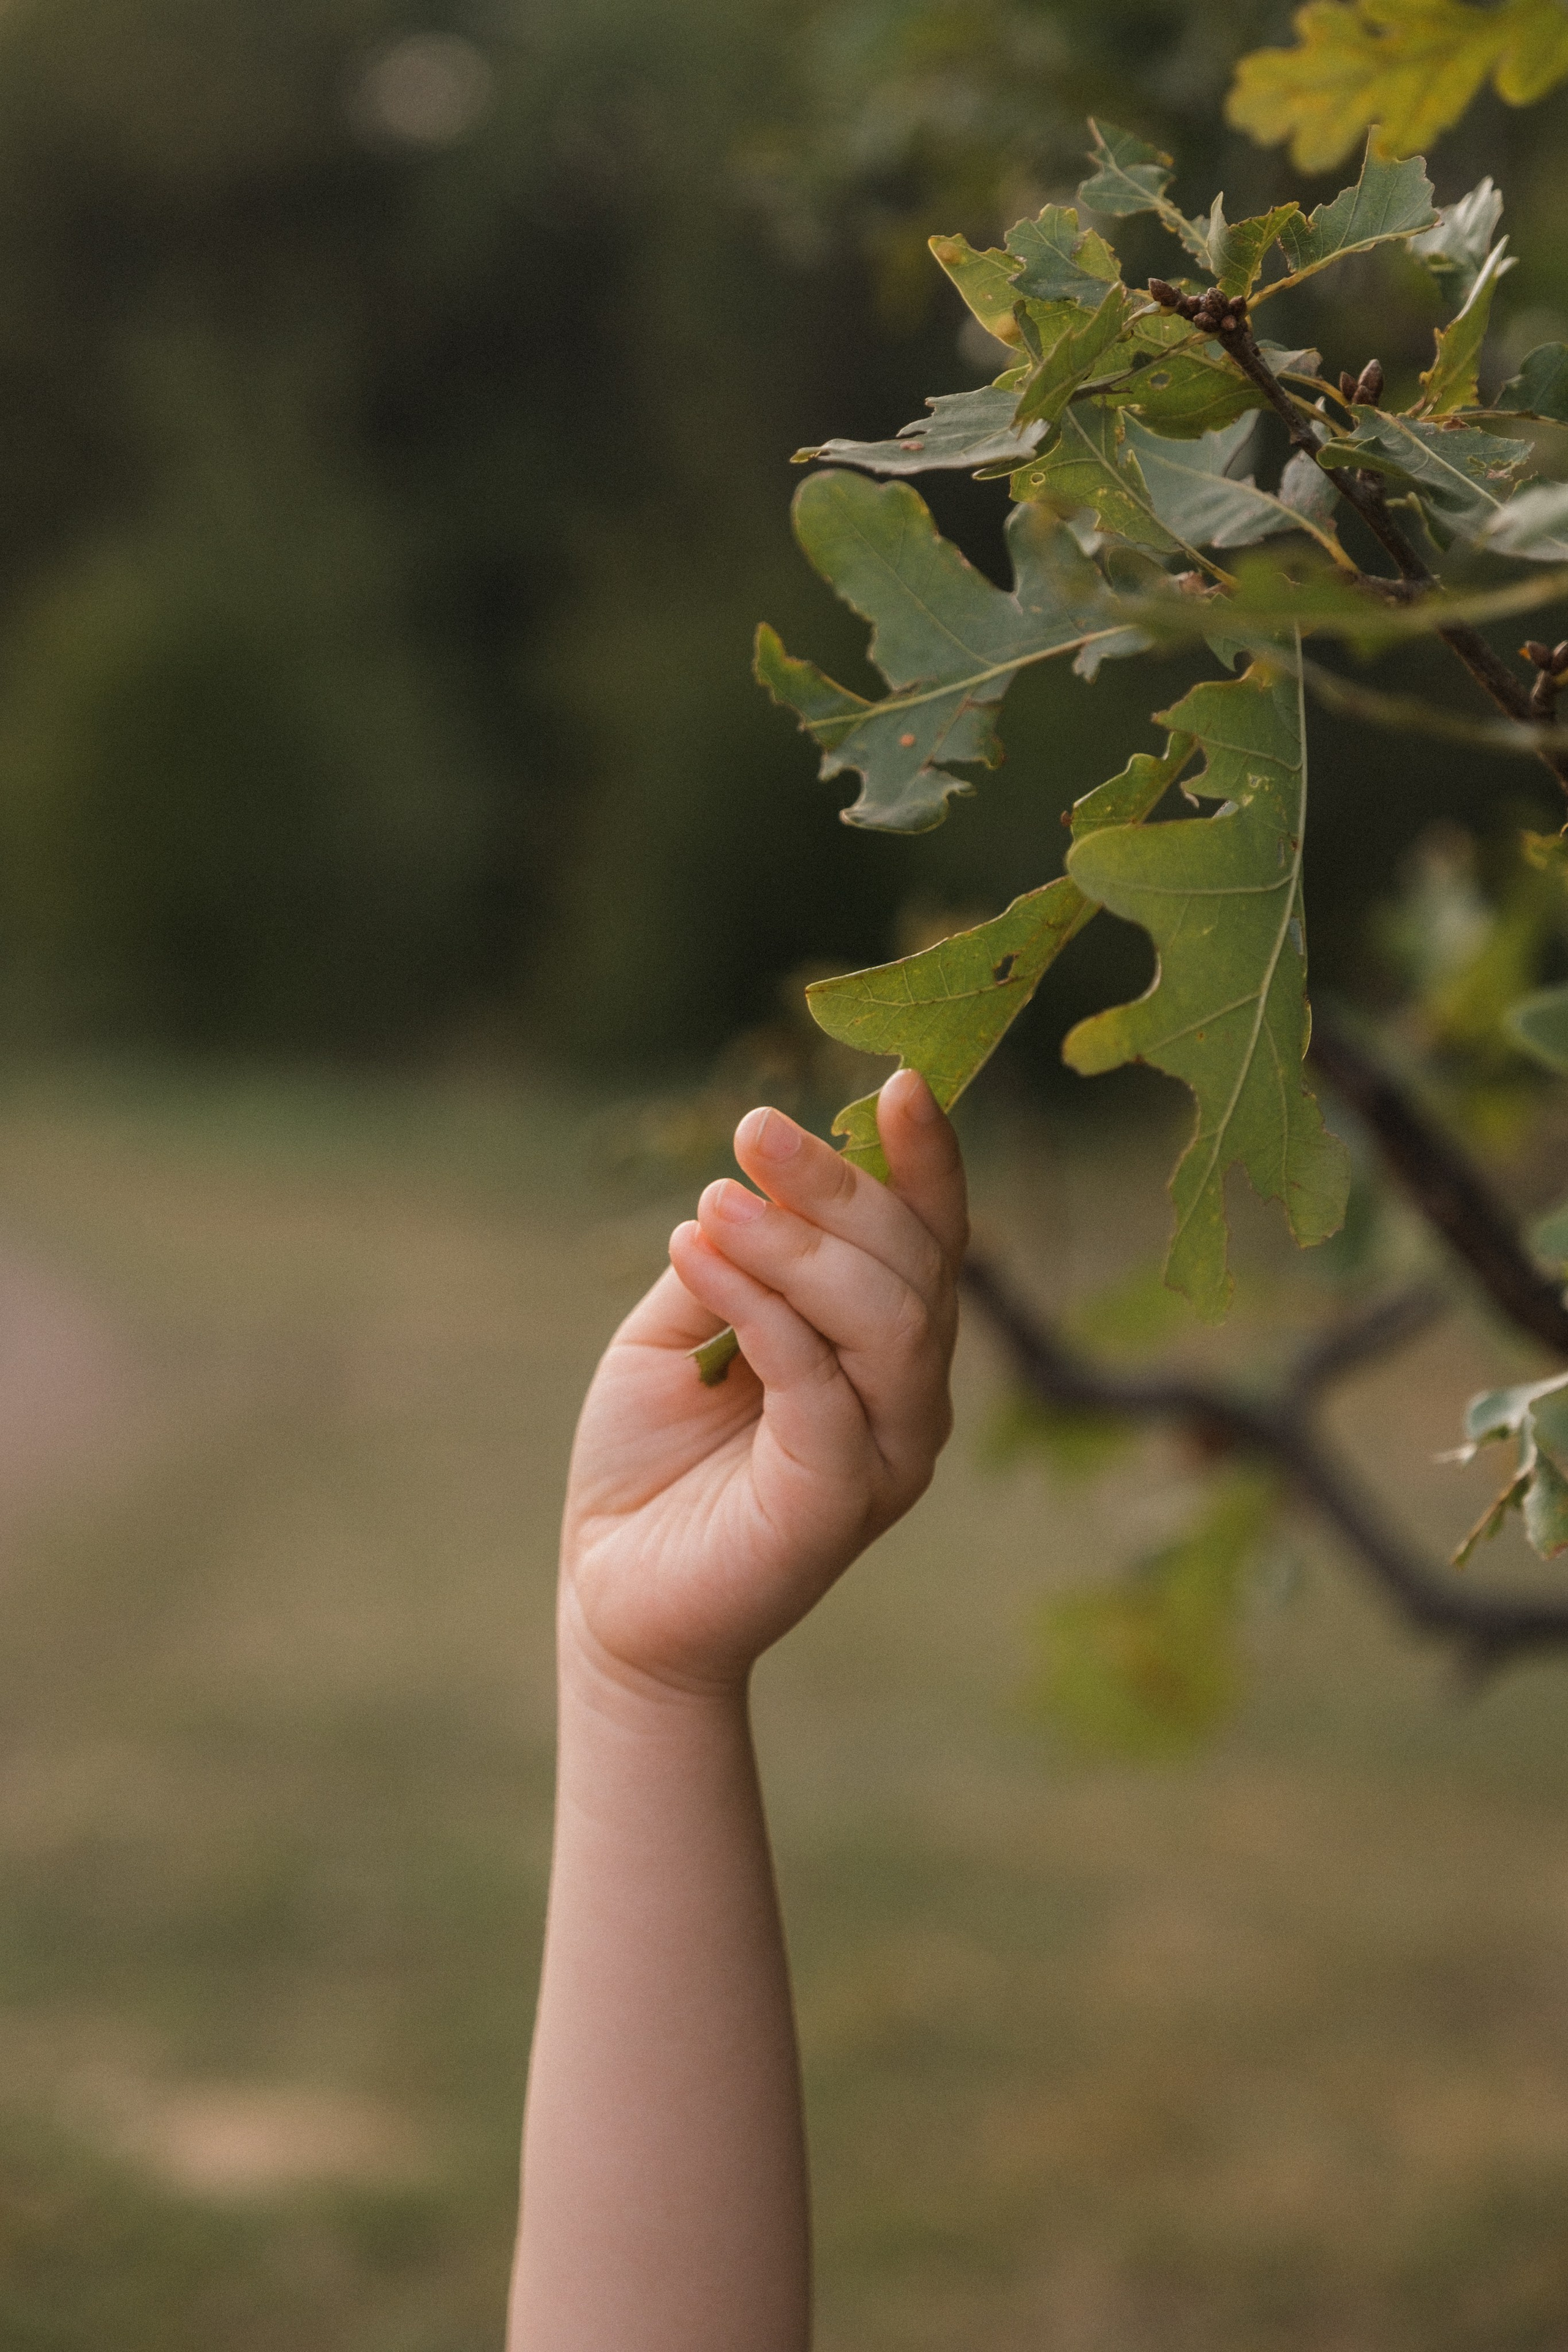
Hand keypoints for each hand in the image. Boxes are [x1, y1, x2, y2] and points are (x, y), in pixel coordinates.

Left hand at [560, 1070, 966, 1694]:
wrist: (610, 1585)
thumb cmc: (653, 1453)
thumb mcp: (687, 1326)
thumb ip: (737, 1257)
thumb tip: (757, 1174)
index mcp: (886, 1343)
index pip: (931, 1239)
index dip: (927, 1161)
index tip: (901, 1082)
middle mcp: (909, 1395)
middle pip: (914, 1266)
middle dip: (840, 1186)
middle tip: (754, 1130)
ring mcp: (885, 1452)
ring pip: (888, 1318)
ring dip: (798, 1242)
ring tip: (714, 1202)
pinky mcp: (838, 1501)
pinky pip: (820, 1386)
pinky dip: (761, 1311)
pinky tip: (693, 1255)